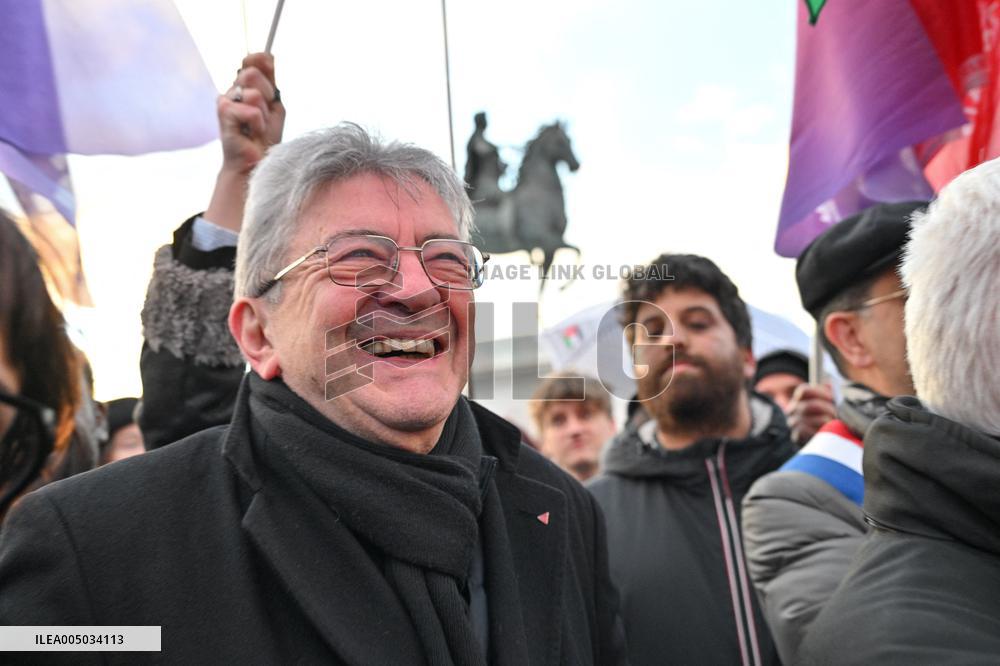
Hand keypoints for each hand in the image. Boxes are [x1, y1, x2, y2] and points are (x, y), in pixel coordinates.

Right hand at [219, 52, 283, 173]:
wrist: (255, 164)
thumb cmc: (264, 138)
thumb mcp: (274, 106)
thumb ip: (271, 82)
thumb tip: (269, 55)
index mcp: (245, 86)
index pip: (254, 59)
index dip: (265, 66)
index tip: (271, 88)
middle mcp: (232, 89)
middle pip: (252, 73)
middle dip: (267, 96)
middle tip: (264, 115)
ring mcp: (225, 100)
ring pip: (254, 93)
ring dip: (264, 114)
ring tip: (257, 127)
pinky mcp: (223, 112)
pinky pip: (252, 111)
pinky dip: (258, 125)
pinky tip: (251, 134)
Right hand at [786, 383, 836, 447]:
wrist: (820, 438)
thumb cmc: (827, 415)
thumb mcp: (829, 401)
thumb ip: (830, 392)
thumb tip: (830, 384)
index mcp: (799, 398)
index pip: (804, 390)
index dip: (820, 393)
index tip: (834, 397)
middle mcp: (792, 409)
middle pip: (810, 405)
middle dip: (827, 409)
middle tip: (837, 413)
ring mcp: (793, 423)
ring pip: (811, 420)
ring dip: (826, 422)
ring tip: (836, 424)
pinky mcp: (796, 437)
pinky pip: (808, 434)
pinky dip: (820, 433)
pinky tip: (828, 433)